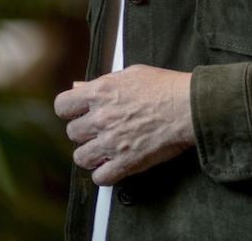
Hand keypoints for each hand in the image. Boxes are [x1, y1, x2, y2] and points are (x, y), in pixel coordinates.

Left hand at [54, 65, 194, 185]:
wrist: (189, 106)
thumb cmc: (166, 87)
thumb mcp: (131, 74)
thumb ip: (102, 82)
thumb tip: (80, 87)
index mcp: (100, 93)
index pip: (62, 106)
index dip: (70, 111)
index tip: (78, 114)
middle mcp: (101, 117)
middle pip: (72, 134)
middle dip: (85, 134)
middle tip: (99, 132)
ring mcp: (112, 141)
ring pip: (81, 158)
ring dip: (91, 155)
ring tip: (105, 151)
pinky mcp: (126, 162)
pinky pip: (100, 177)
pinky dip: (105, 174)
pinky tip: (114, 166)